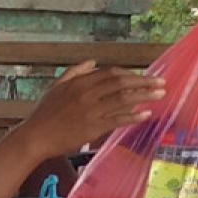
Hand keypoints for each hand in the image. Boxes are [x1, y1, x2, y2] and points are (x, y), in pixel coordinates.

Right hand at [18, 61, 164, 155]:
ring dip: (144, 96)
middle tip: (161, 82)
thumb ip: (75, 72)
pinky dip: (133, 116)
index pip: (111, 73)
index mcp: (80, 82)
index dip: (130, 74)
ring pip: (123, 99)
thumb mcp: (57, 86)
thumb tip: (93, 61)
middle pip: (121, 83)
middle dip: (144, 81)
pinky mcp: (93, 127)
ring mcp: (91, 110)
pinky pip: (117, 119)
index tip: (144, 76)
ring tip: (160, 95)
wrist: (35, 136)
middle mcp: (87, 94)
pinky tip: (146, 114)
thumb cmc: (45, 113)